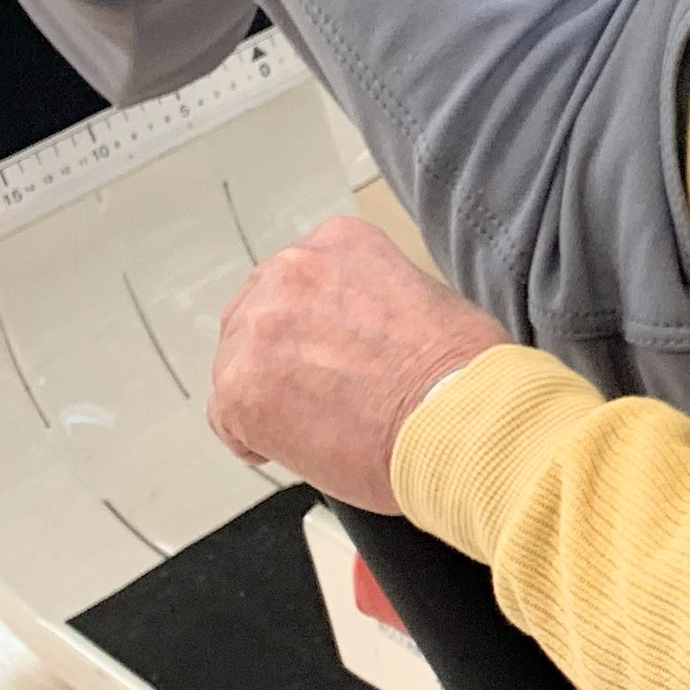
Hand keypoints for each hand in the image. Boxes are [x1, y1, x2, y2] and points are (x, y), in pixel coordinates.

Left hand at [207, 214, 510, 513]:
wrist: (461, 422)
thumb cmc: (463, 374)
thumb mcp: (426, 298)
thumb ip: (375, 301)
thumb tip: (359, 336)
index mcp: (339, 242)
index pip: (299, 282)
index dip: (314, 328)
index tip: (335, 354)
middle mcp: (291, 272)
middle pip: (258, 318)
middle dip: (284, 358)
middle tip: (326, 395)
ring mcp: (260, 329)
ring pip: (237, 367)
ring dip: (271, 398)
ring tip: (324, 424)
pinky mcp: (240, 390)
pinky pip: (227, 419)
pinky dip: (259, 439)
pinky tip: (303, 447)